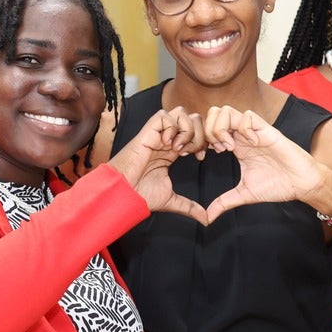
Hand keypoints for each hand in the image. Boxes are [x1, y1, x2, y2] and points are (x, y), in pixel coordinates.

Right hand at [107, 108, 207, 223]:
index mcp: (173, 151)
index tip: (200, 158)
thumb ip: (190, 206)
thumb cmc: (140, 194)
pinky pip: (165, 115)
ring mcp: (158, 134)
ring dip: (186, 129)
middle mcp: (167, 139)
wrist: (124, 193)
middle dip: (199, 133)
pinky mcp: (148, 132)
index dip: (204, 141)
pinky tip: (168, 145)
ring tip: (179, 148)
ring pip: (180, 113)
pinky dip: (171, 127)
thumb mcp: (172, 200)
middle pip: (192, 118)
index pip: (195, 133)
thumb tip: (206, 219)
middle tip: (191, 152)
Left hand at [195, 106, 329, 224]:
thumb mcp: (244, 194)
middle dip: (209, 131)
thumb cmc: (277, 185)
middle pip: (214, 114)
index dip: (202, 140)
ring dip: (223, 128)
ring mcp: (254, 131)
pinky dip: (243, 129)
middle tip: (219, 150)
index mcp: (235, 146)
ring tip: (231, 147)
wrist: (301, 184)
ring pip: (227, 111)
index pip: (210, 129)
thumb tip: (207, 218)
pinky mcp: (267, 130)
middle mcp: (242, 135)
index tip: (206, 157)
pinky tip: (249, 144)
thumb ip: (224, 202)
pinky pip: (248, 116)